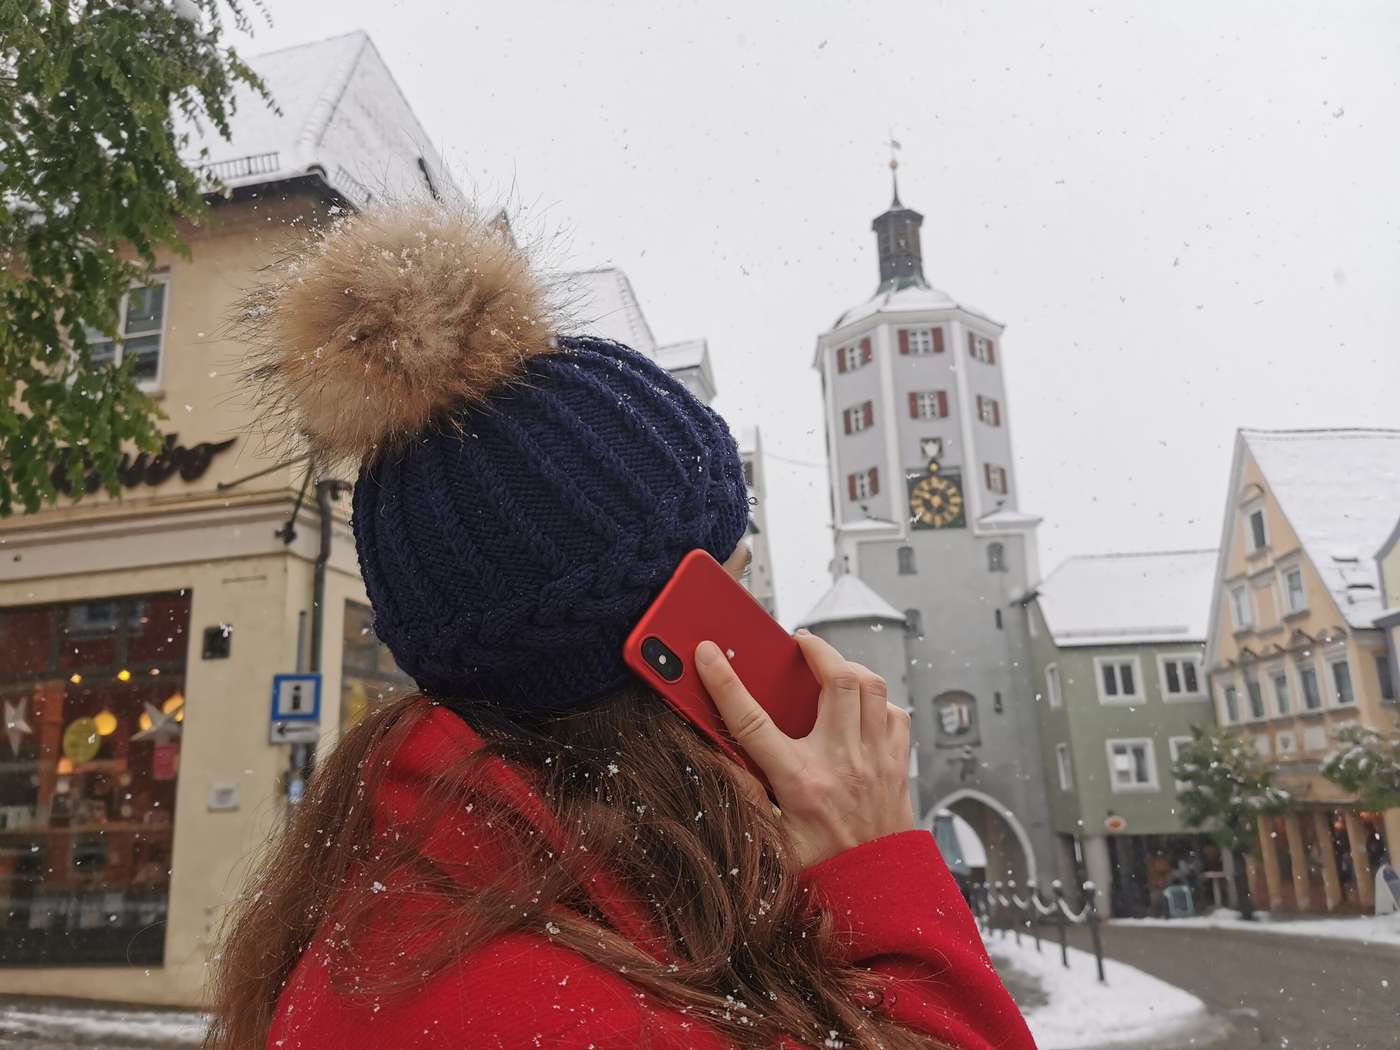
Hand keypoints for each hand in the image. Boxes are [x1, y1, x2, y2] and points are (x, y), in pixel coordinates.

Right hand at [694, 629, 914, 867]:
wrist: (878, 893)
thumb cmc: (823, 868)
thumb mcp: (770, 839)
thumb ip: (746, 795)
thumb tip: (723, 754)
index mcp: (800, 783)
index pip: (753, 722)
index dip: (725, 683)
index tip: (707, 654)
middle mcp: (842, 764)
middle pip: (836, 681)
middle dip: (816, 650)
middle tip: (798, 644)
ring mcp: (875, 761)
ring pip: (872, 687)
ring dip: (849, 667)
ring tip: (830, 664)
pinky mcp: (896, 764)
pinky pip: (894, 712)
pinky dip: (877, 700)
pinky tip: (861, 707)